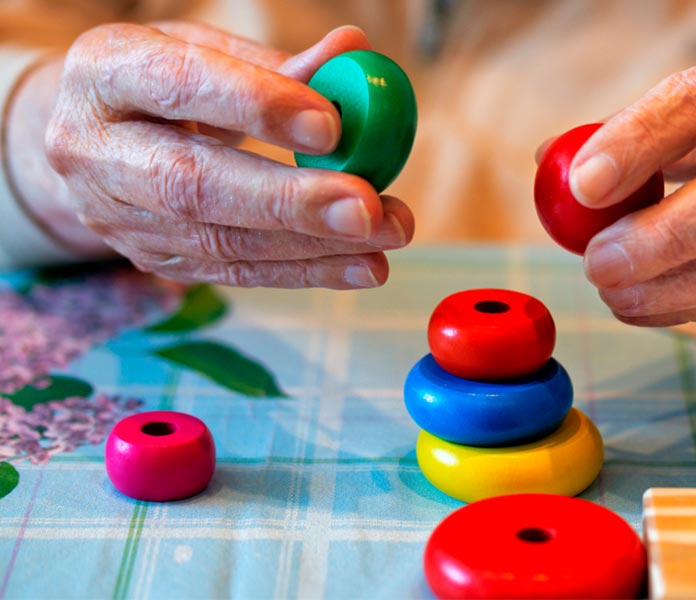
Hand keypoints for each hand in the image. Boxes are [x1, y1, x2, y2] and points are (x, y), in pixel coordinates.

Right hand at [31, 22, 412, 287]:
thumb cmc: (160, 83)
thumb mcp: (205, 52)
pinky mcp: (152, 260)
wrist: (90, 140)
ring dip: (313, 245)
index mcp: (104, 72)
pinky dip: (306, 271)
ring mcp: (118, 216)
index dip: (257, 105)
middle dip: (290, 201)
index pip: (179, 85)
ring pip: (220, 241)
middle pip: (194, 185)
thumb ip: (277, 62)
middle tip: (366, 207)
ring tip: (385, 235)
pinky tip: (362, 265)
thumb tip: (355, 51)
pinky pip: (235, 273)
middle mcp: (94, 150)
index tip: (332, 126)